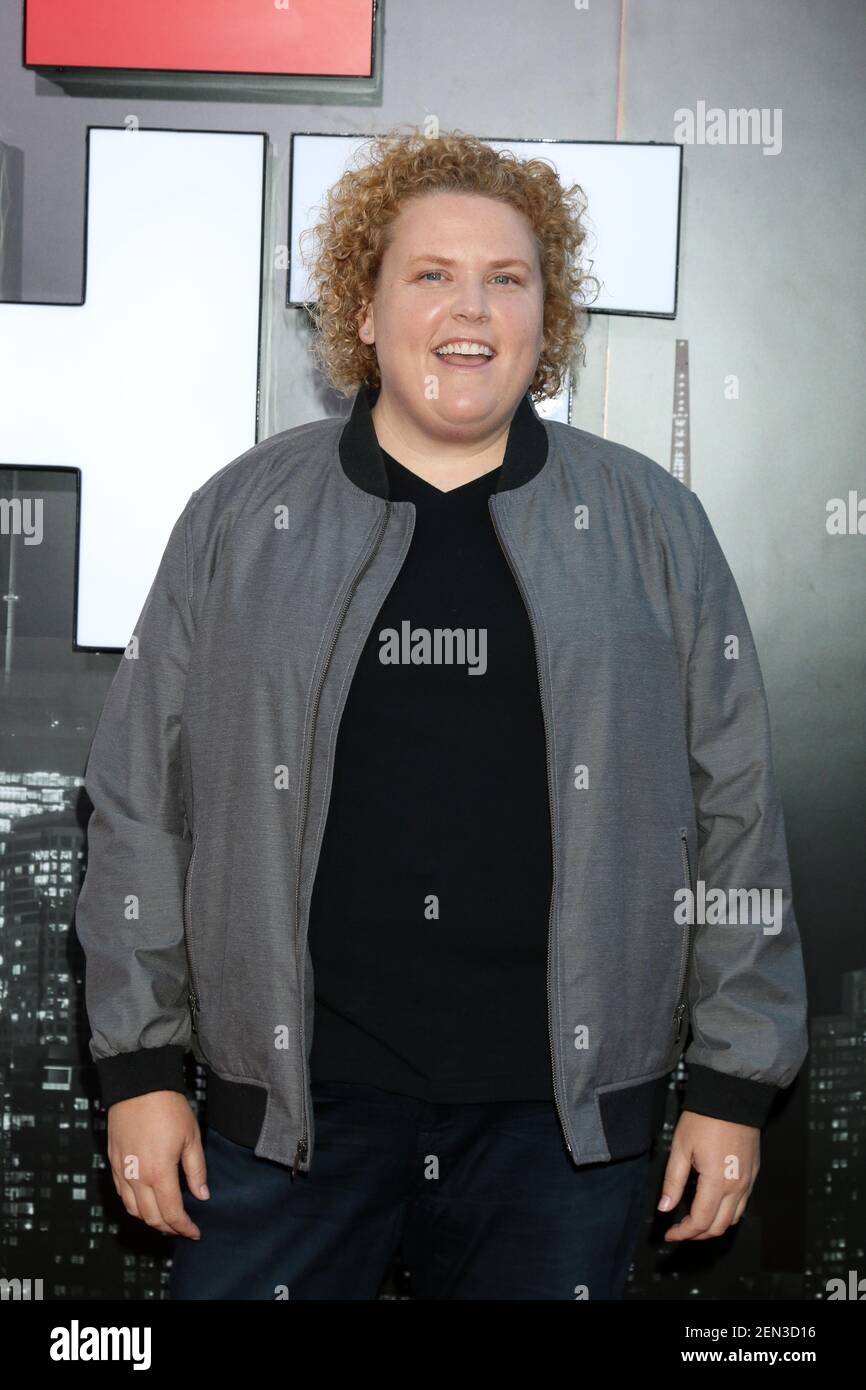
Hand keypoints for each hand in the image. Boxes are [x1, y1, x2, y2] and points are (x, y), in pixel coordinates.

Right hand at [107, 1090, 208, 1240]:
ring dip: (150, 1219)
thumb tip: (202, 1196)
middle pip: (151, 1218)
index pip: (172, 1213)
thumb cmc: (168, 1107)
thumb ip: (196, 1170)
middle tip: (183, 1227)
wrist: (138, 1085)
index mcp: (159, 1173)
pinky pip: (121, 1194)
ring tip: (166, 1218)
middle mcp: (137, 1177)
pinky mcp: (113, 1162)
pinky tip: (146, 1201)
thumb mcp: (191, 1137)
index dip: (184, 1227)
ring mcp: (122, 1171)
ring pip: (133, 1210)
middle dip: (169, 1228)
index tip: (195, 1232)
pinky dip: (134, 1205)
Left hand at [657, 1110, 759, 1240]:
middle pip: (718, 1227)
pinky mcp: (753, 1173)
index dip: (683, 1233)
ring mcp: (748, 1182)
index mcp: (717, 1183)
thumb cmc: (704, 1120)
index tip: (669, 1234)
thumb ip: (672, 1181)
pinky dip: (727, 1214)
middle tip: (679, 1231)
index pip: (700, 1222)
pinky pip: (743, 1204)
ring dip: (713, 1226)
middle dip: (697, 1235)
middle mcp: (737, 1187)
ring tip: (694, 1223)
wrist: (732, 1098)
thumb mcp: (681, 1148)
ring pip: (734, 1219)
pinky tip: (713, 1206)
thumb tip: (665, 1207)